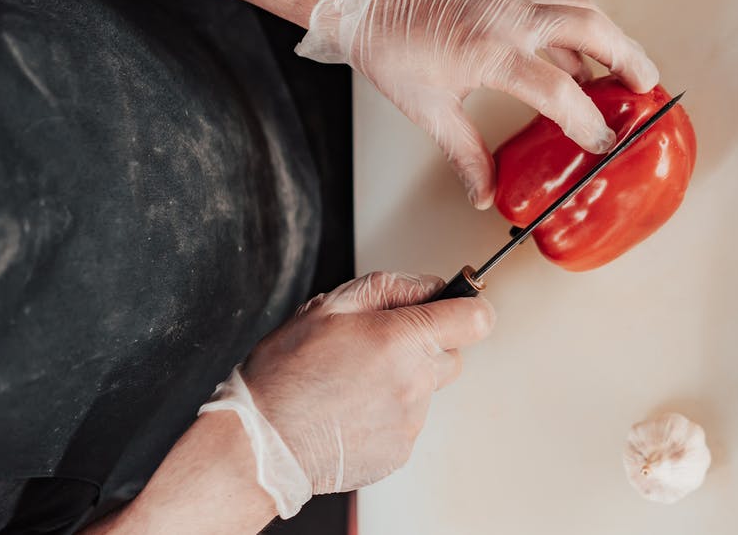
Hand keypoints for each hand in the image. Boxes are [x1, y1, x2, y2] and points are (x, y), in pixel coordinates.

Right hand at [200, 271, 494, 516]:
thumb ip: (391, 287)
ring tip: (353, 385)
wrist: (261, 442)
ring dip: (403, 383)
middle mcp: (415, 382)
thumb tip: (432, 286)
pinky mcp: (400, 451)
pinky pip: (407, 424)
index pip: (476, 319)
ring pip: (426, 392)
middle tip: (378, 350)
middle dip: (425, 348)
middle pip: (452, 357)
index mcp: (403, 339)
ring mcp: (411, 421)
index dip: (467, 309)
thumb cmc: (287, 372)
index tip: (455, 310)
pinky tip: (350, 412)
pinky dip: (387, 416)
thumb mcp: (330, 305)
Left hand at [294, 0, 659, 208]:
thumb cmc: (387, 42)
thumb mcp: (427, 108)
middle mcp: (508, 18)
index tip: (602, 142)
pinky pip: (556, 1)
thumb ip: (465, 153)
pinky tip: (577, 50)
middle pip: (592, 29)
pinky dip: (577, 23)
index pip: (560, 91)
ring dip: (610, 35)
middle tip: (647, 87)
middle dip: (628, 58)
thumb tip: (485, 193)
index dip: (588, 121)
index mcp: (490, 52)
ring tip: (624, 67)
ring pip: (579, 8)